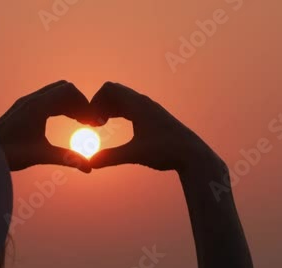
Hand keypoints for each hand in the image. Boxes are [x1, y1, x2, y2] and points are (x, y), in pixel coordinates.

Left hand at [0, 81, 96, 172]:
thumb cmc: (9, 154)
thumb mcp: (41, 155)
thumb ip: (67, 158)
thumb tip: (89, 168)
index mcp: (38, 105)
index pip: (69, 92)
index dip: (85, 105)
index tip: (93, 123)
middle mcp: (31, 99)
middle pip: (64, 89)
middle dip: (79, 103)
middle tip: (88, 122)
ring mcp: (24, 103)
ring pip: (53, 93)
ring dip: (68, 104)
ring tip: (79, 122)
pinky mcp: (19, 109)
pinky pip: (44, 100)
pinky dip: (57, 106)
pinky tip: (61, 122)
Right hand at [88, 82, 216, 172]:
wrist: (192, 154)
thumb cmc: (166, 151)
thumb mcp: (135, 154)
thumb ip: (111, 157)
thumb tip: (89, 163)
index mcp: (139, 105)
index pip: (109, 89)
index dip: (94, 102)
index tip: (91, 122)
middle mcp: (144, 102)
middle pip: (114, 92)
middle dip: (99, 104)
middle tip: (92, 124)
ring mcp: (149, 109)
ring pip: (122, 99)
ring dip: (108, 108)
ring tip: (100, 126)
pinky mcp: (152, 117)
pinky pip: (130, 107)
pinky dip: (118, 113)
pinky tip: (115, 128)